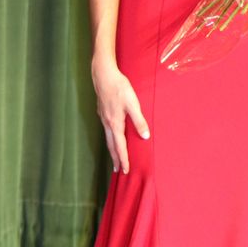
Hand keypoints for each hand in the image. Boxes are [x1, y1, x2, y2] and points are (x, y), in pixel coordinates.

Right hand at [91, 54, 149, 173]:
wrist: (104, 76)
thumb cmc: (119, 88)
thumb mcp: (133, 104)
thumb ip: (139, 121)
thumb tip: (145, 137)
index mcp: (115, 124)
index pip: (120, 146)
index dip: (123, 159)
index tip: (125, 170)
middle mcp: (107, 123)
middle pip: (111, 146)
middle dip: (115, 158)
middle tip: (118, 170)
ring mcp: (103, 118)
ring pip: (108, 138)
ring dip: (112, 149)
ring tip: (115, 157)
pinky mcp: (102, 112)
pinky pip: (106, 130)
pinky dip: (110, 139)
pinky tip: (112, 136)